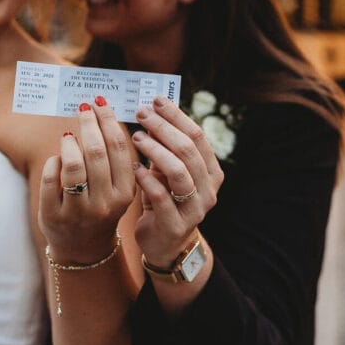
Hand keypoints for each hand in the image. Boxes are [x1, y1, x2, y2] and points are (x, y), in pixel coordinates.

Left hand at [39, 97, 136, 263]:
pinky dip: (53, 162)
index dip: (108, 121)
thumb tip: (102, 113)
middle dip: (89, 123)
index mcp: (125, 193)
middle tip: (83, 107)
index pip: (118, 148)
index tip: (100, 103)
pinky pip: (50, 178)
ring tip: (69, 135)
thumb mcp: (118, 188)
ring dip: (69, 143)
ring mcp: (78, 211)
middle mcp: (104, 203)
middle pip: (96, 152)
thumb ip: (114, 158)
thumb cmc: (102, 207)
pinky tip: (57, 159)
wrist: (83, 249)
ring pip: (72, 165)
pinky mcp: (53, 216)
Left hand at [130, 97, 224, 266]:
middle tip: (140, 114)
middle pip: (188, 150)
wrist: (164, 243)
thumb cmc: (165, 199)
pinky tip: (134, 168)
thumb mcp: (168, 170)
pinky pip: (163, 198)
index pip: (197, 136)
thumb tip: (152, 108)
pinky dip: (147, 180)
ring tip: (136, 137)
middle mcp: (209, 190)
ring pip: (178, 172)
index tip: (155, 100)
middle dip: (163, 128)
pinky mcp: (176, 225)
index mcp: (211, 171)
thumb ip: (165, 146)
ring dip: (155, 151)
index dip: (176, 116)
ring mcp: (195, 209)